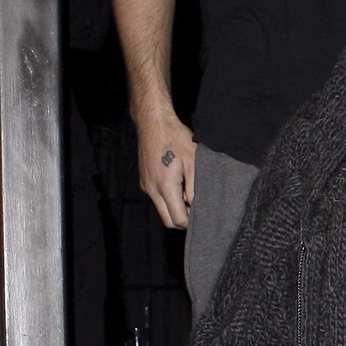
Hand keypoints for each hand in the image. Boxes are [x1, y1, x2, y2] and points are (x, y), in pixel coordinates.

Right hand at [135, 111, 195, 230]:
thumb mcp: (192, 161)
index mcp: (165, 187)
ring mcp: (146, 186)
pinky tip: (178, 184)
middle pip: (168, 220)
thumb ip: (194, 187)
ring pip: (162, 209)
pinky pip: (157, 198)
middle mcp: (152, 190)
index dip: (190, 222)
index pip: (177, 219)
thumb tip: (197, 205)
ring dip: (175, 208)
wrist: (153, 122)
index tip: (201, 216)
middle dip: (182, 220)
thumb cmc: (174, 137)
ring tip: (188, 193)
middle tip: (196, 209)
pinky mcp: (144, 180)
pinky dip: (168, 198)